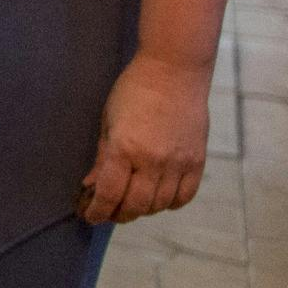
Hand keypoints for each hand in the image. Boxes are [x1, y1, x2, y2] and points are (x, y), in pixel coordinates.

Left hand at [77, 52, 215, 223]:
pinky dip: (170, 203)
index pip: (109, 194)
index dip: (97, 211)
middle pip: (135, 206)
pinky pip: (185, 196)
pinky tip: (159, 198)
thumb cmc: (134, 91)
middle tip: (110, 213)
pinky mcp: (197, 161)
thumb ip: (102, 158)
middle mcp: (152, 161)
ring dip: (143, 210)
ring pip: (160, 205)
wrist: (174, 71)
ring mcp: (178, 163)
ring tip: (132, 204)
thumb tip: (91, 186)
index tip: (90, 216)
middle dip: (118, 214)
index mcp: (125, 149)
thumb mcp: (108, 122)